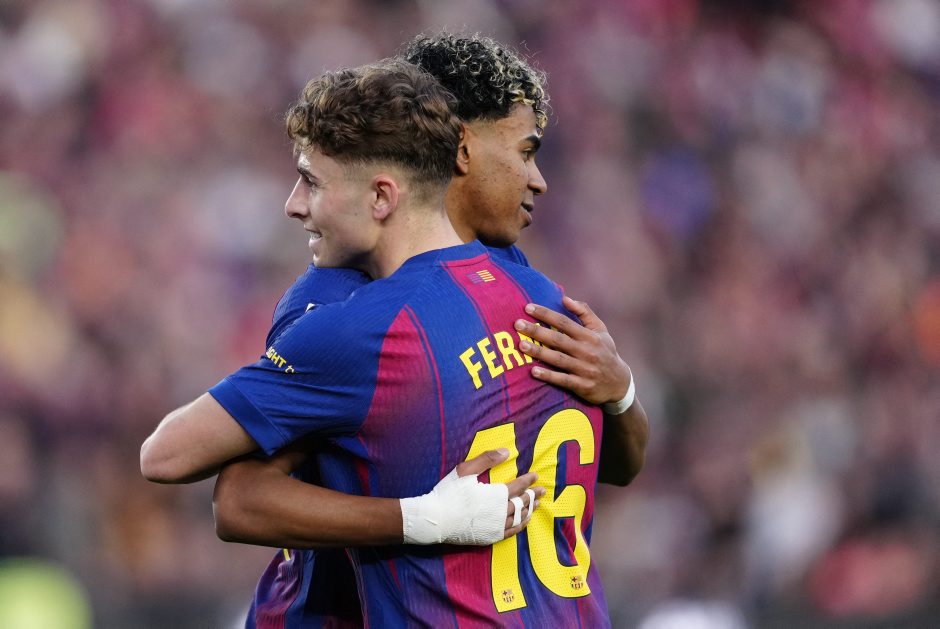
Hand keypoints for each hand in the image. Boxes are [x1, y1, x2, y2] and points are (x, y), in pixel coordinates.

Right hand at [401, 449, 543, 544]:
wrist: (436, 519)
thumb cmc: (449, 492)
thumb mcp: (465, 470)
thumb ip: (487, 459)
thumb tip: (507, 451)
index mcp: (496, 494)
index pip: (517, 486)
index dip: (528, 480)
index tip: (536, 476)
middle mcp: (500, 511)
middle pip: (522, 502)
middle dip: (533, 495)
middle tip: (542, 491)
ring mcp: (496, 526)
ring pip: (519, 517)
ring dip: (529, 510)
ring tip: (536, 505)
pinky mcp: (491, 536)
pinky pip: (511, 531)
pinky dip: (521, 525)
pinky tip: (524, 521)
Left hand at [514, 295, 630, 404]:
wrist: (619, 383)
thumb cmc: (605, 352)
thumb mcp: (600, 330)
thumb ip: (584, 312)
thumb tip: (565, 298)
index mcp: (589, 336)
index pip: (564, 322)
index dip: (546, 314)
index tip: (528, 307)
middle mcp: (586, 351)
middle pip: (558, 339)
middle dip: (537, 331)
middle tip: (517, 325)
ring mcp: (584, 369)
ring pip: (558, 359)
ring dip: (539, 352)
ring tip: (521, 345)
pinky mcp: (582, 385)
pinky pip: (563, 380)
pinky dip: (548, 376)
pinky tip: (533, 372)